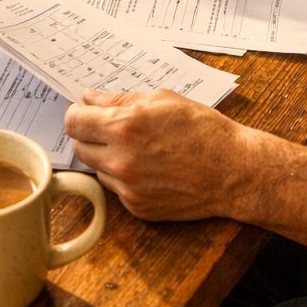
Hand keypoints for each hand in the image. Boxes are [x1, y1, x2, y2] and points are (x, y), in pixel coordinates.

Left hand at [64, 88, 248, 220]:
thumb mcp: (162, 100)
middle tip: (113, 128)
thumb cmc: (203, 130)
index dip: (78, 113)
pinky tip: (151, 168)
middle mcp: (120, 160)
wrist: (232, 170)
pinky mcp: (137, 207)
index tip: (86, 112)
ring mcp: (127, 188)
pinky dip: (125, 177)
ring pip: (97, 168)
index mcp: (124, 126)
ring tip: (140, 148)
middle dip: (91, 134)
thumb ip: (119, 99)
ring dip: (108, 157)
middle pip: (79, 146)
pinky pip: (116, 188)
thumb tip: (90, 98)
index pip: (73, 121)